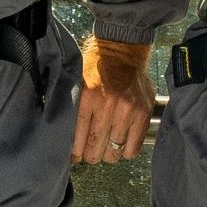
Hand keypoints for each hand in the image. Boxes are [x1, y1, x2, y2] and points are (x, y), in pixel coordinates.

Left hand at [72, 34, 154, 164]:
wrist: (124, 50)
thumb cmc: (97, 66)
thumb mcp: (78, 82)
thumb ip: (72, 108)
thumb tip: (63, 139)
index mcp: (87, 97)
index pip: (77, 139)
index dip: (75, 153)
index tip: (74, 156)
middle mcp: (108, 105)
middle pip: (95, 149)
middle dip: (89, 155)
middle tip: (89, 151)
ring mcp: (128, 110)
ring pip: (113, 153)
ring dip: (107, 153)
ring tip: (105, 146)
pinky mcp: (143, 114)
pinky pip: (132, 149)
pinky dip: (125, 150)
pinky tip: (120, 141)